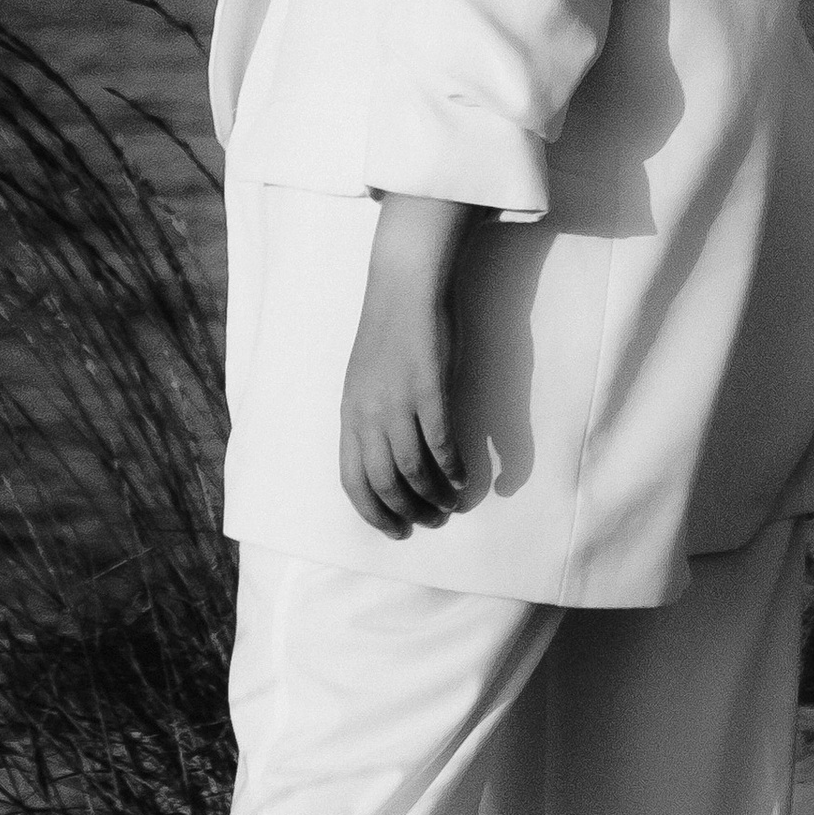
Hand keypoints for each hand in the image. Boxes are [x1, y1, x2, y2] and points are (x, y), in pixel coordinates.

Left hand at [339, 195, 479, 537]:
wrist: (405, 285)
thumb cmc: (390, 331)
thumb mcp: (366, 381)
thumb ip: (372, 418)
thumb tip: (388, 457)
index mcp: (350, 412)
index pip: (352, 479)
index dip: (372, 511)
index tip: (394, 529)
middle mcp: (368, 412)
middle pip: (383, 481)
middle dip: (407, 511)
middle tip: (429, 521)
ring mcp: (398, 400)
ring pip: (413, 469)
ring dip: (433, 495)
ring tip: (450, 505)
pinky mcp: (429, 388)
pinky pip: (440, 443)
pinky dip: (452, 468)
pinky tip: (464, 477)